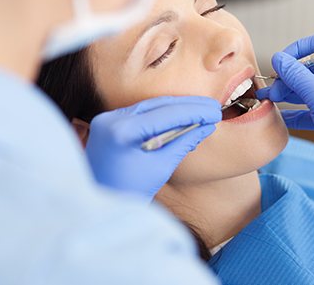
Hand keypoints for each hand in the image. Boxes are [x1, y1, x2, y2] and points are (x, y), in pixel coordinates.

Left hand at [86, 96, 221, 200]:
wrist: (99, 208)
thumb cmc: (129, 194)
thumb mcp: (161, 168)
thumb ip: (183, 142)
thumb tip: (206, 125)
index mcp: (122, 132)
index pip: (165, 114)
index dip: (194, 111)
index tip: (215, 112)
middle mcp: (110, 120)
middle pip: (157, 105)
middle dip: (187, 106)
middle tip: (213, 107)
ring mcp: (106, 120)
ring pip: (148, 107)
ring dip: (176, 109)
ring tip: (201, 111)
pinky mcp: (107, 123)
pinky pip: (139, 114)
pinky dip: (161, 115)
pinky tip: (180, 118)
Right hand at [257, 34, 313, 215]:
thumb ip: (295, 74)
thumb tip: (277, 58)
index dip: (297, 50)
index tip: (280, 63)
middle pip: (311, 68)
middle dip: (288, 77)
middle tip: (270, 89)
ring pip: (309, 89)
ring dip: (288, 93)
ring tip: (268, 100)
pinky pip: (312, 108)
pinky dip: (296, 111)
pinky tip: (280, 117)